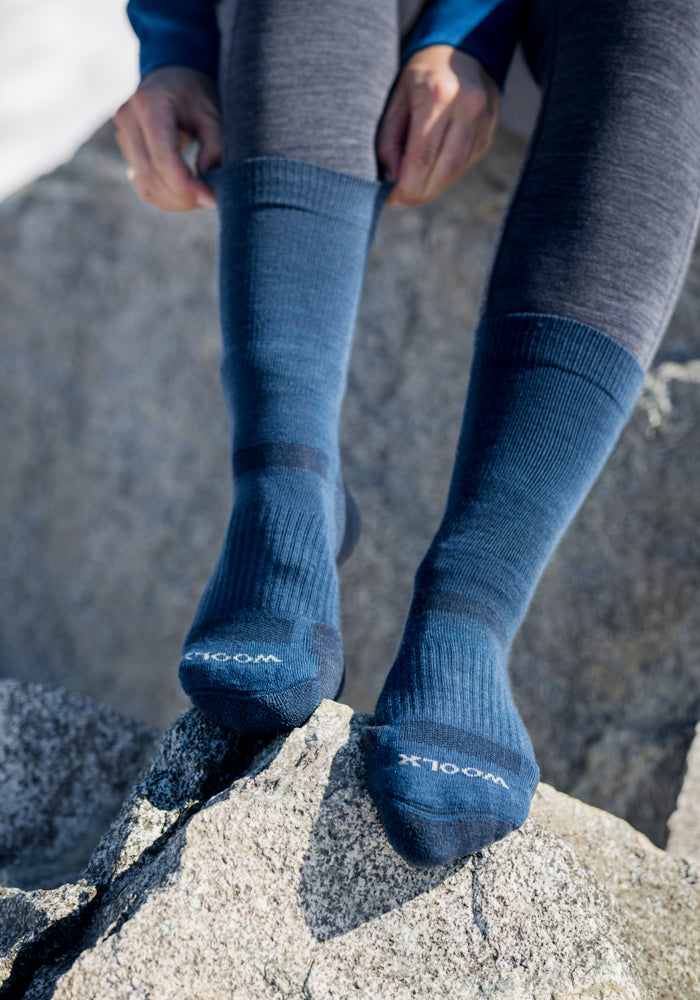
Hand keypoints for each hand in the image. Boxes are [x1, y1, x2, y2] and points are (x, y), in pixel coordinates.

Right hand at [113, 65, 221, 211]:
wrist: (173, 75)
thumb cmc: (197, 93)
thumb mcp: (213, 114)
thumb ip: (215, 148)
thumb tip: (208, 189)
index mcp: (149, 104)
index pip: (163, 159)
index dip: (186, 187)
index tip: (212, 197)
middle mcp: (128, 119)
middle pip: (151, 177)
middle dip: (183, 197)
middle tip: (211, 200)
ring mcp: (122, 135)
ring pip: (145, 186)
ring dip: (175, 201)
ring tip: (201, 196)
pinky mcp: (126, 150)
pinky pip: (143, 185)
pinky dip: (166, 197)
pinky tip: (187, 194)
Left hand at [377, 45, 498, 209]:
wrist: (463, 51)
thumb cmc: (420, 76)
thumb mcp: (396, 101)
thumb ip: (390, 142)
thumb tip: (393, 179)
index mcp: (439, 95)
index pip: (422, 159)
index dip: (406, 188)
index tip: (391, 198)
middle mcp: (467, 108)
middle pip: (443, 172)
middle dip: (418, 194)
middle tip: (399, 200)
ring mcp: (483, 123)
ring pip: (455, 174)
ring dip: (431, 189)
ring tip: (412, 189)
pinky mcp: (488, 134)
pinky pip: (464, 167)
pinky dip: (444, 177)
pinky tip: (430, 173)